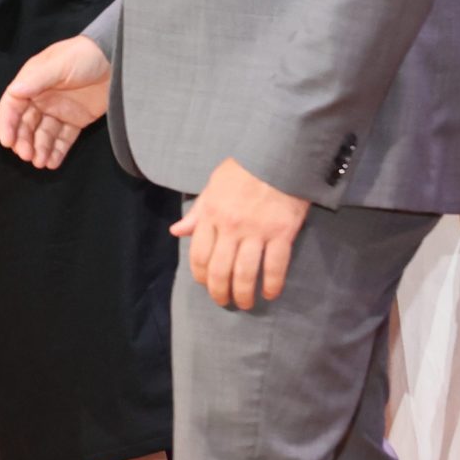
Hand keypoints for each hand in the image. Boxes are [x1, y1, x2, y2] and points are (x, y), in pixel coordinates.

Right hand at [0, 35, 111, 169]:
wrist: (118, 59)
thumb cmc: (85, 55)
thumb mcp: (60, 64)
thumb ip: (37, 79)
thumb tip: (14, 92)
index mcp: (32, 82)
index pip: (12, 105)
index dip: (7, 123)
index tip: (7, 142)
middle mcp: (42, 98)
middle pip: (26, 123)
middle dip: (24, 141)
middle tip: (27, 156)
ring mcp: (59, 110)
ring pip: (43, 134)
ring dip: (39, 149)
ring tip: (41, 162)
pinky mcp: (76, 120)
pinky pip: (63, 138)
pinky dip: (57, 151)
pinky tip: (53, 163)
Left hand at [169, 157, 310, 310]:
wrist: (278, 156)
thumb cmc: (243, 170)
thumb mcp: (213, 186)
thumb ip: (197, 212)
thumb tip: (177, 231)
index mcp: (212, 214)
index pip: (199, 254)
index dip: (200, 275)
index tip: (205, 284)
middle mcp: (231, 227)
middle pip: (220, 270)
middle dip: (220, 292)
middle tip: (224, 302)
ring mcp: (257, 231)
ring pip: (245, 273)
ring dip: (244, 294)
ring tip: (246, 303)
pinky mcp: (282, 233)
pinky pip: (275, 266)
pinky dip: (272, 284)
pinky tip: (270, 293)